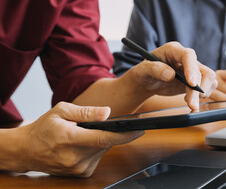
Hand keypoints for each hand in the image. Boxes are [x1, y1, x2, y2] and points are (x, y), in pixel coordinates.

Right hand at [15, 102, 143, 176]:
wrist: (26, 150)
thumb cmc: (43, 128)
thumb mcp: (61, 111)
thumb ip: (86, 112)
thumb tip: (107, 112)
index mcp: (70, 140)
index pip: (104, 138)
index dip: (124, 134)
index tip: (140, 129)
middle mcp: (75, 158)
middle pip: (106, 143)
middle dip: (110, 132)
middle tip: (103, 123)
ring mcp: (78, 169)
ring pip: (103, 150)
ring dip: (101, 140)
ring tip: (84, 134)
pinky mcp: (81, 174)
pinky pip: (98, 158)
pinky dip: (95, 149)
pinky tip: (83, 144)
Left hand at [125, 42, 216, 109]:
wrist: (147, 82)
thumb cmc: (145, 73)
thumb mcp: (143, 70)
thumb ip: (154, 69)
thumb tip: (170, 74)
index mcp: (174, 50)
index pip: (188, 56)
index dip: (192, 69)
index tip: (191, 84)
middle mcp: (186, 58)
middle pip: (203, 70)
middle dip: (199, 88)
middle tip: (191, 103)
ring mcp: (193, 69)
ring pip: (209, 79)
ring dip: (202, 94)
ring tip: (189, 102)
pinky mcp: (196, 80)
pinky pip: (208, 87)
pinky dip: (202, 97)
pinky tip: (190, 101)